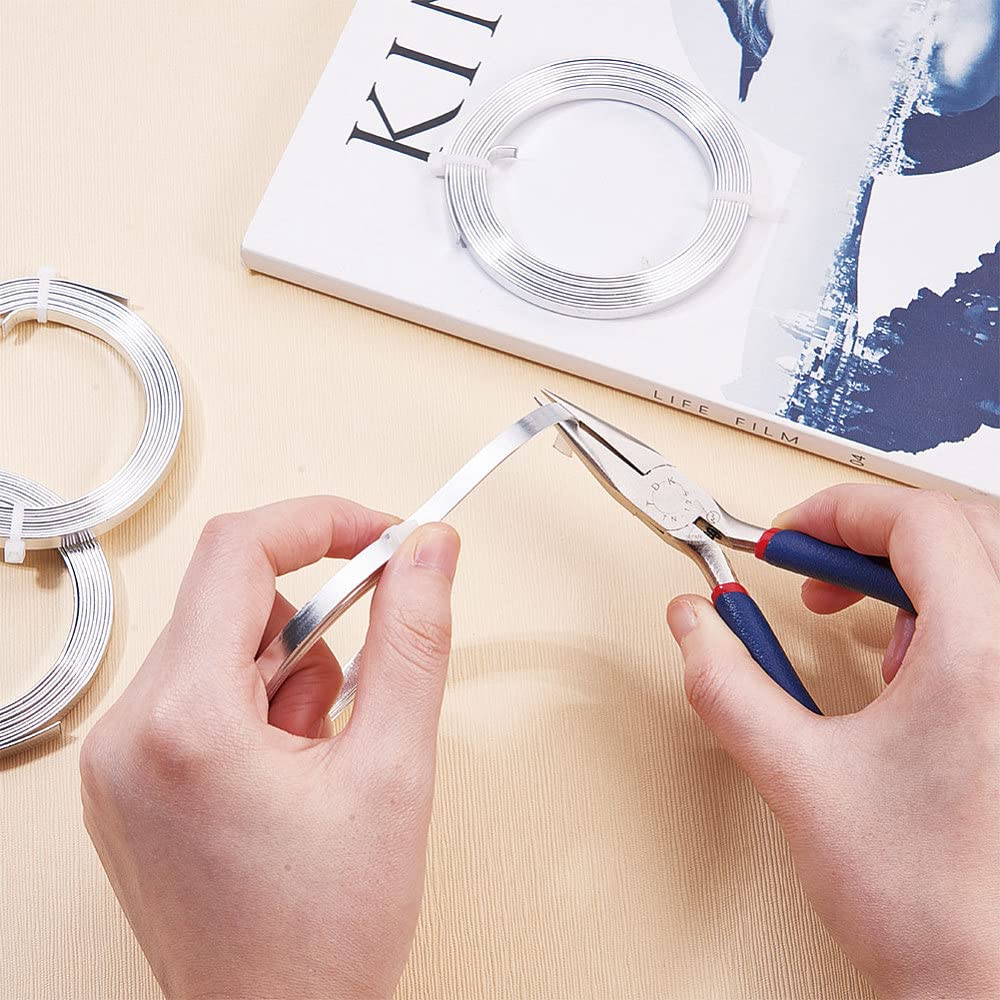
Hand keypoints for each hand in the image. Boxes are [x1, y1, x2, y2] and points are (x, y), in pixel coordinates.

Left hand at [80, 497, 460, 999]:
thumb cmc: (322, 936)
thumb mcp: (395, 771)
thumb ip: (414, 641)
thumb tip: (428, 554)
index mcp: (184, 721)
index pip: (239, 550)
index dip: (323, 523)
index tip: (381, 535)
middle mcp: (129, 733)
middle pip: (230, 599)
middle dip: (314, 627)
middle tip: (359, 689)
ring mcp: (120, 760)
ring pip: (220, 645)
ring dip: (289, 675)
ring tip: (320, 757)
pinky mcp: (129, 779)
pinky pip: (200, 691)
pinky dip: (258, 707)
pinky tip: (288, 772)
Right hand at [667, 485, 999, 999]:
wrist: (986, 987)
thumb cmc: (927, 904)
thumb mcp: (797, 778)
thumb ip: (728, 686)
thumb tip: (695, 626)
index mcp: (981, 660)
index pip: (919, 521)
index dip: (839, 510)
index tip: (787, 535)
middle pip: (960, 529)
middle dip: (871, 535)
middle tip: (814, 565)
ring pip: (982, 570)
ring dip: (908, 575)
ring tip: (853, 619)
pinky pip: (991, 619)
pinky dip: (941, 615)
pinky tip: (903, 668)